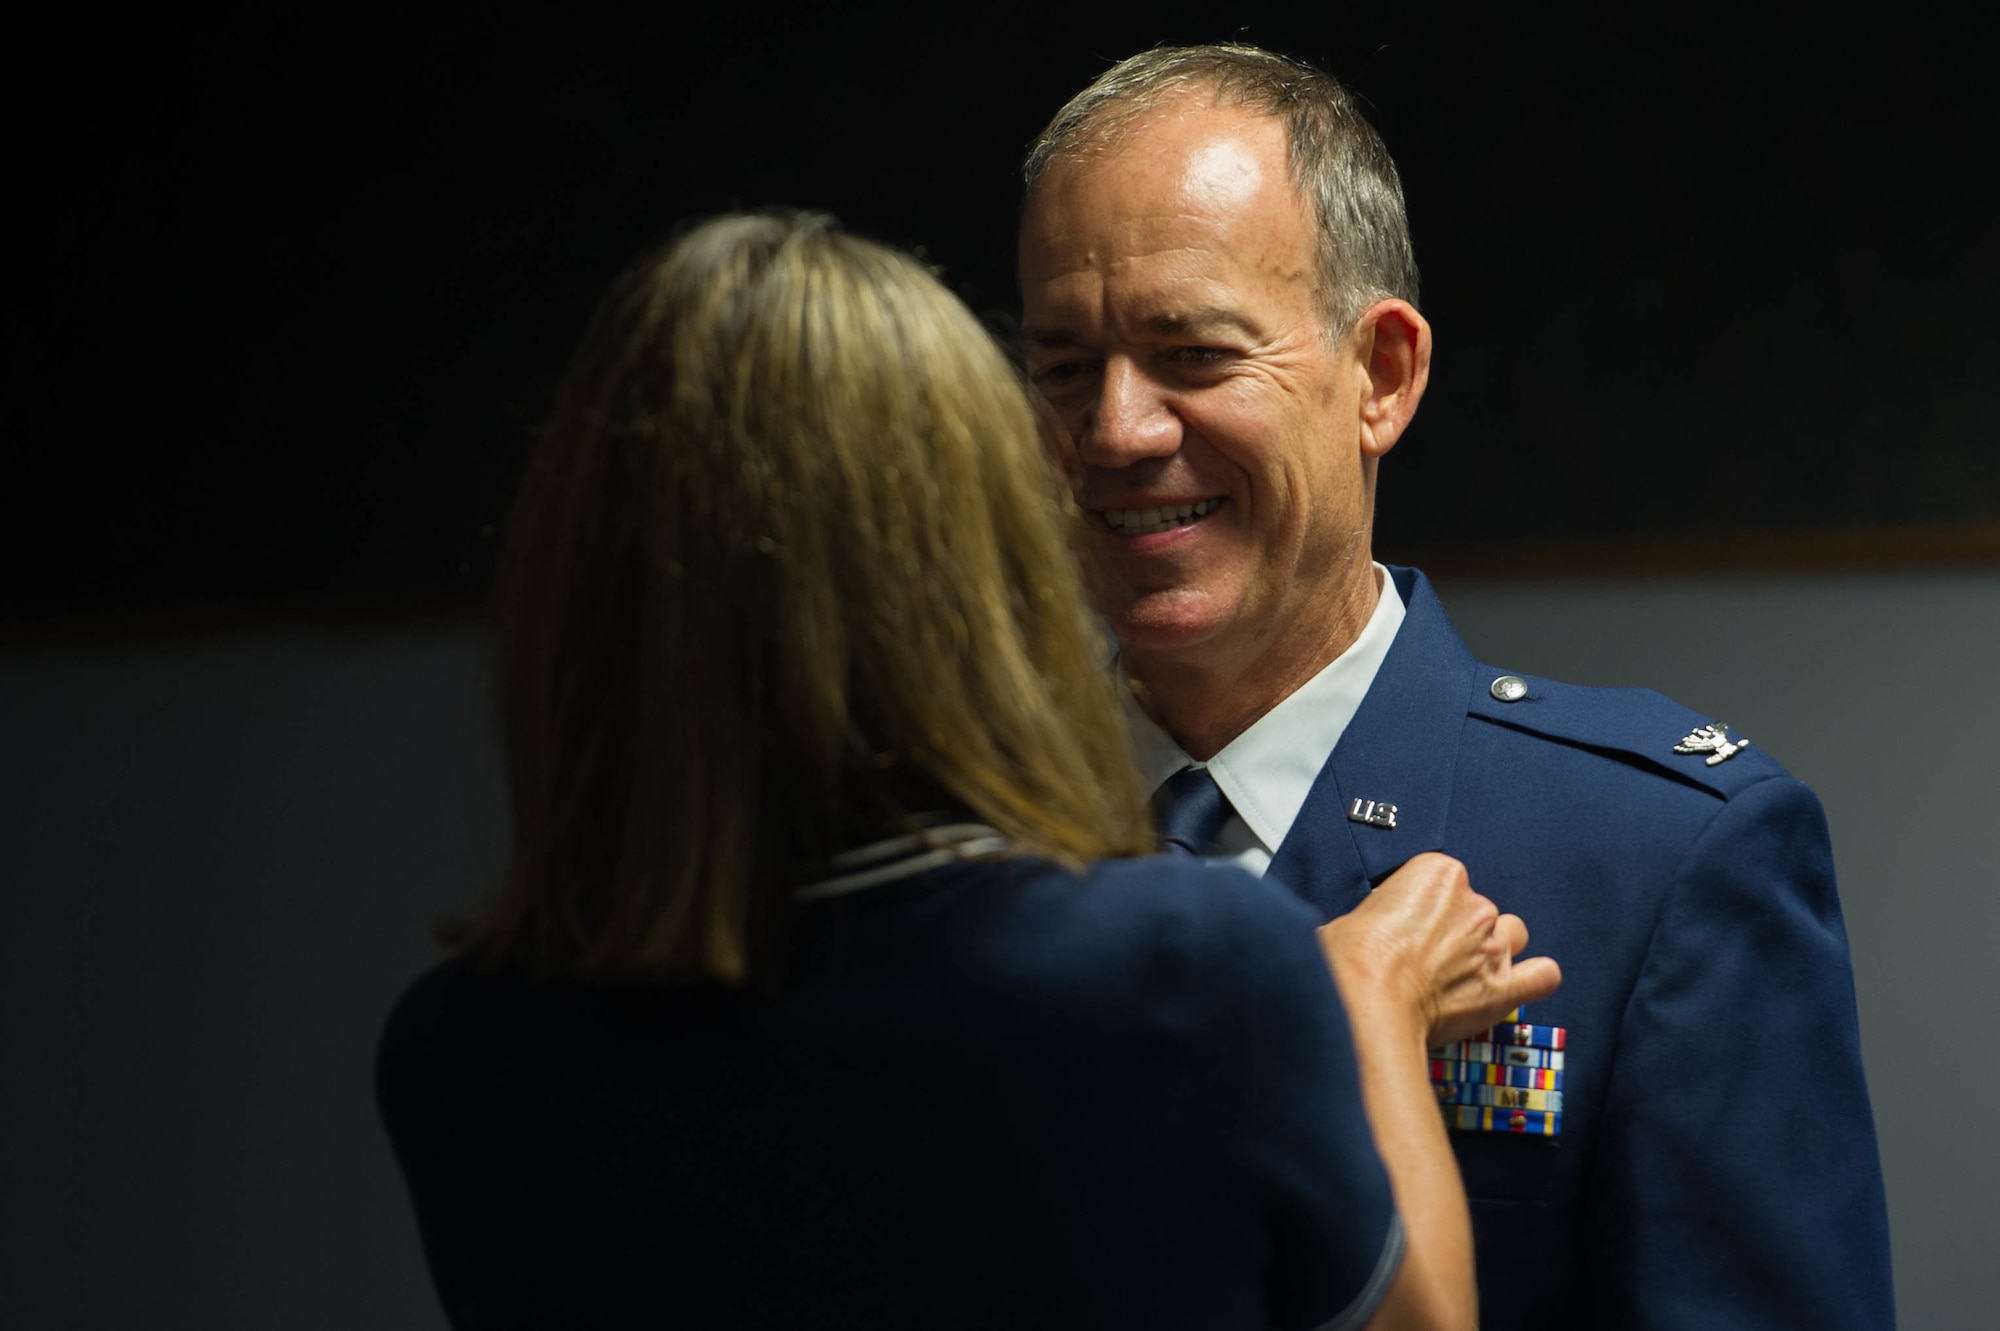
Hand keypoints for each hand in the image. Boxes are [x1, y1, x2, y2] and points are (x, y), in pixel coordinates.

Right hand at [1317, 852, 1560, 1048]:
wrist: (1366, 1000)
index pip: (1442, 879)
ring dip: (1495, 948)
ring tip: (1466, 971)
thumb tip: (1366, 934)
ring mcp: (1493, 946)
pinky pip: (1543, 976)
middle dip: (1457, 930)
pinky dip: (1535, 978)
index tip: (1404, 927)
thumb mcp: (1349, 915)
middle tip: (1425, 958)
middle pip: (1477, 908)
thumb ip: (1375, 916)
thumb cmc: (1348, 957)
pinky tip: (1518, 984)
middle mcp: (1474, 903)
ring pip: (1514, 934)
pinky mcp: (1504, 988)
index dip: (1423, 905)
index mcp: (1437, 872)